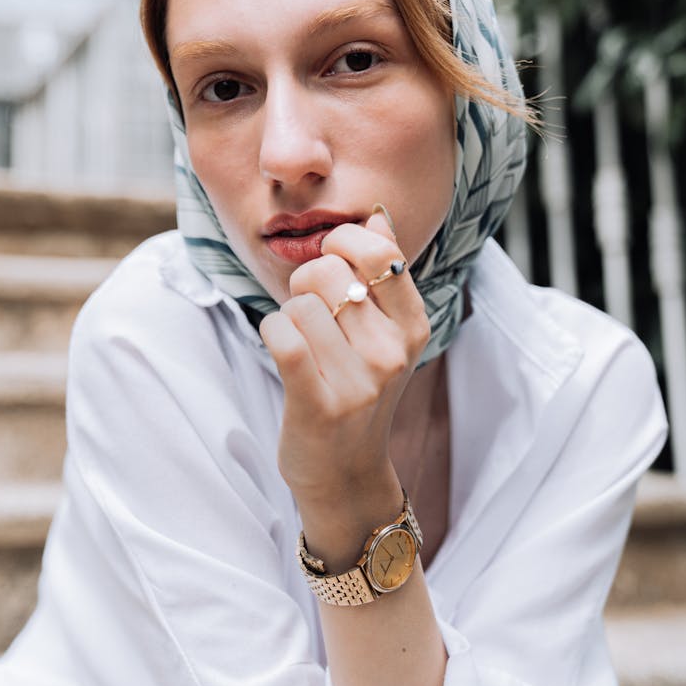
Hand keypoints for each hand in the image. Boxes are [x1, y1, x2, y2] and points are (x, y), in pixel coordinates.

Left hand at [260, 208, 429, 541]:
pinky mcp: (319, 405)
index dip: (343, 241)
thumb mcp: (384, 332)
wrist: (344, 472)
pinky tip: (283, 352)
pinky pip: (282, 335)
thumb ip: (383, 271)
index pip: (378, 250)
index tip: (333, 260)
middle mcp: (393, 352)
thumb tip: (377, 213)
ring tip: (304, 348)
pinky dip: (271, 333)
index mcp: (413, 326)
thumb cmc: (356, 388)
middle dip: (306, 284)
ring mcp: (360, 382)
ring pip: (298, 303)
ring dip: (288, 318)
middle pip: (327, 271)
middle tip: (313, 317)